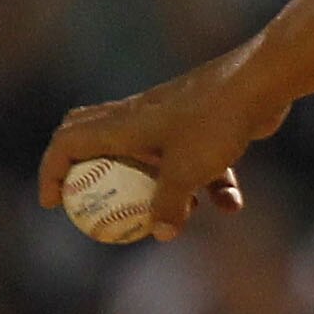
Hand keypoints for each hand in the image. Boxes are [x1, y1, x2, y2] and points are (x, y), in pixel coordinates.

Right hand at [37, 0, 313, 236]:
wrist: (260, 80)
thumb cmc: (216, 121)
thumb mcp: (189, 171)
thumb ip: (170, 204)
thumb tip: (162, 233)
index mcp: (122, 124)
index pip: (68, 141)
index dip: (52, 171)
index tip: (54, 203)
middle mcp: (139, 116)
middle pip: (95, 136)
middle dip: (89, 171)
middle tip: (93, 202)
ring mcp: (170, 116)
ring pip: (151, 156)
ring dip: (161, 187)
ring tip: (181, 215)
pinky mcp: (201, 120)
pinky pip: (195, 157)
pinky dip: (208, 181)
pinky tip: (231, 204)